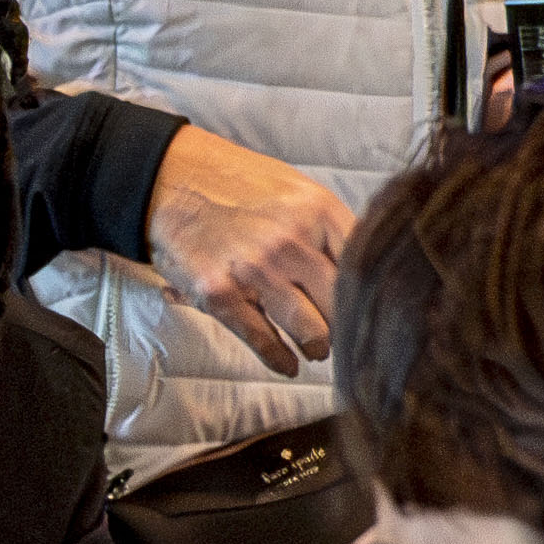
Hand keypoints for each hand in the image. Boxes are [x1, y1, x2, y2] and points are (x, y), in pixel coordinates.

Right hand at [142, 128, 355, 369]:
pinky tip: (287, 364)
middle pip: (343, 306)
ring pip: (311, 331)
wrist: (172, 178)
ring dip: (317, 348)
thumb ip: (329, 228)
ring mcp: (256, 271)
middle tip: (346, 338)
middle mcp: (292, 242)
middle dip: (347, 328)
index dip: (371, 297)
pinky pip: (263, 342)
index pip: (365, 269)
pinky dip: (280, 360)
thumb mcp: (295, 190)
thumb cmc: (238, 186)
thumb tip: (365, 270)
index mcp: (318, 212)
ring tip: (316, 350)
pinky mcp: (220, 295)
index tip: (371, 311)